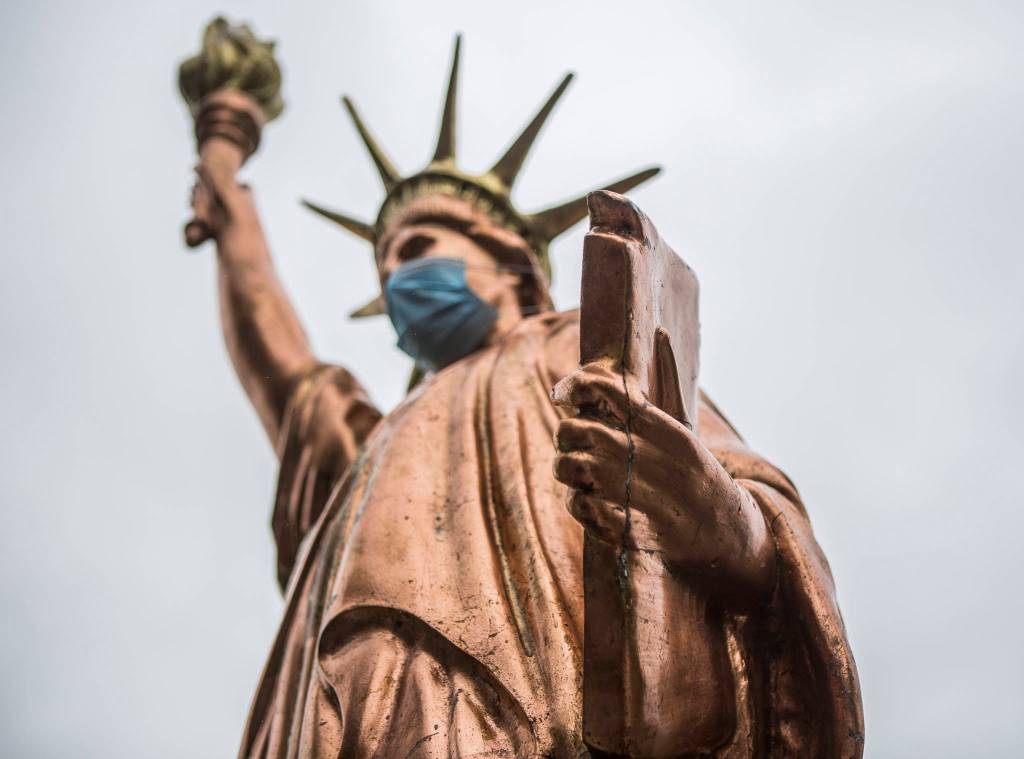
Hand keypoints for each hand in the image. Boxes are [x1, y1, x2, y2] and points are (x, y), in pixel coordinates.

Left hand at [552, 362, 774, 600]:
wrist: (721, 530)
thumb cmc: (694, 469)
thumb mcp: (683, 424)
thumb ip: (666, 380)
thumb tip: (661, 332)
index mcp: (659, 427)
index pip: (606, 389)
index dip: (576, 384)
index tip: (561, 393)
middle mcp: (644, 456)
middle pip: (575, 429)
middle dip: (566, 434)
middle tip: (571, 442)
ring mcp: (633, 492)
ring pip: (569, 467)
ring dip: (566, 468)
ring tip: (579, 473)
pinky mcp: (624, 525)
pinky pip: (578, 504)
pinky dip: (578, 501)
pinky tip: (592, 500)